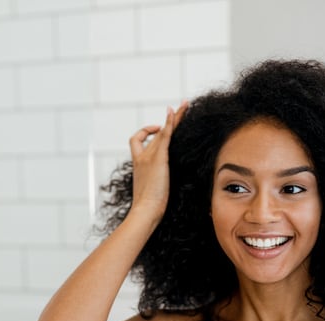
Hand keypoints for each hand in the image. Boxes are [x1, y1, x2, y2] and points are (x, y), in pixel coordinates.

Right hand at [128, 100, 188, 221]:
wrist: (145, 210)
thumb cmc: (147, 208)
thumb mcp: (150, 192)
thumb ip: (155, 185)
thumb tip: (163, 190)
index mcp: (139, 164)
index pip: (139, 142)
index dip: (146, 133)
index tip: (156, 131)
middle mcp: (142, 157)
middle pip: (155, 133)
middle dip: (166, 121)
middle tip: (175, 109)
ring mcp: (149, 156)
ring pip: (163, 131)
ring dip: (175, 117)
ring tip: (185, 104)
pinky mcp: (159, 158)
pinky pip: (165, 135)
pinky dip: (170, 122)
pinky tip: (174, 111)